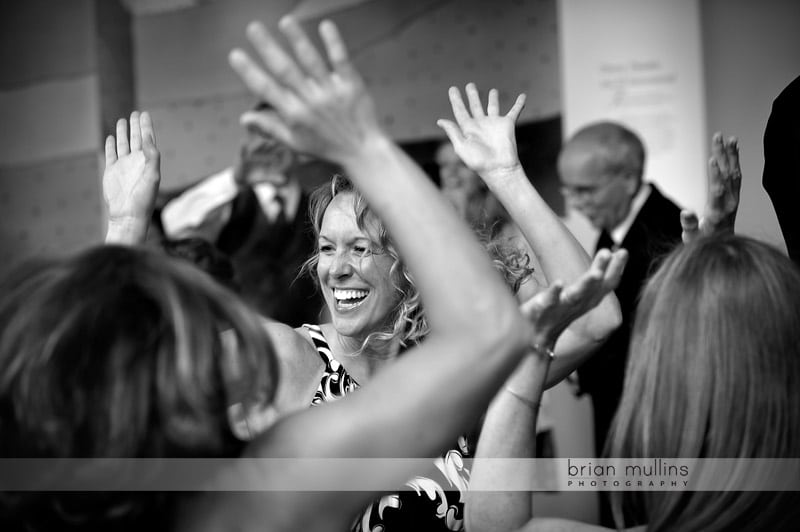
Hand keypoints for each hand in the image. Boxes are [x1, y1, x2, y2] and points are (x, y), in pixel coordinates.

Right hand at [103, 111, 159, 227]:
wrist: (128, 214)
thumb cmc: (143, 198)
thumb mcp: (152, 176)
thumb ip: (152, 157)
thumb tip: (148, 139)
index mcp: (147, 162)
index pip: (148, 140)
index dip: (146, 127)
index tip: (144, 114)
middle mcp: (136, 162)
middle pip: (136, 139)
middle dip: (136, 126)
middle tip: (135, 113)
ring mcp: (123, 166)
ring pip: (123, 144)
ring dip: (123, 133)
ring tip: (122, 121)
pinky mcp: (111, 171)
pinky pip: (111, 154)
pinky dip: (110, 146)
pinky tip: (110, 138)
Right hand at [229, 17, 383, 164]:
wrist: (362, 152)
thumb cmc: (326, 147)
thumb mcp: (295, 143)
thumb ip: (270, 128)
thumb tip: (244, 118)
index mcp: (294, 115)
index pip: (266, 90)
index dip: (249, 72)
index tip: (235, 55)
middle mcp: (310, 101)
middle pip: (285, 70)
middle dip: (267, 48)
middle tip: (253, 27)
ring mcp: (330, 92)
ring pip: (311, 61)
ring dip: (297, 39)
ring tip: (285, 21)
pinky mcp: (350, 85)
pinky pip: (341, 60)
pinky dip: (333, 43)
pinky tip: (326, 25)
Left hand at [436, 83, 525, 181]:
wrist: (498, 168)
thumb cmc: (478, 162)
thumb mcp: (461, 147)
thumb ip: (453, 132)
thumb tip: (440, 121)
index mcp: (468, 129)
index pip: (460, 111)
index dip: (456, 100)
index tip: (452, 89)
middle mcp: (481, 124)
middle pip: (475, 106)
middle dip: (472, 95)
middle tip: (470, 85)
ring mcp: (494, 124)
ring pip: (493, 106)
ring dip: (493, 98)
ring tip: (493, 90)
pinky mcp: (507, 125)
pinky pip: (514, 111)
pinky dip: (519, 103)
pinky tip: (523, 96)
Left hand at [519, 248, 627, 349]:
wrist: (534, 342)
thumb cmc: (554, 316)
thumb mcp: (573, 298)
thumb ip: (585, 281)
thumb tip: (598, 256)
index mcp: (584, 300)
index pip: (604, 285)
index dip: (615, 269)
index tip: (623, 251)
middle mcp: (575, 305)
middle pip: (592, 287)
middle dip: (601, 269)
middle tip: (607, 252)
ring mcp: (558, 309)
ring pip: (575, 296)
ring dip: (586, 284)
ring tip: (596, 273)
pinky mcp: (539, 312)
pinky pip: (548, 302)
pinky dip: (554, 292)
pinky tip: (559, 282)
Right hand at [681, 132, 740, 242]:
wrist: (722, 247)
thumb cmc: (702, 243)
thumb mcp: (691, 238)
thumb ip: (689, 225)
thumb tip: (685, 212)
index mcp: (717, 213)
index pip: (717, 190)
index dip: (715, 174)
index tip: (712, 159)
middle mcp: (729, 204)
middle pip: (727, 176)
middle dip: (723, 155)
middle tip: (718, 137)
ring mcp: (734, 200)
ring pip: (734, 174)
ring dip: (732, 155)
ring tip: (730, 138)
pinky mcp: (735, 197)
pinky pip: (736, 177)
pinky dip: (735, 162)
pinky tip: (733, 150)